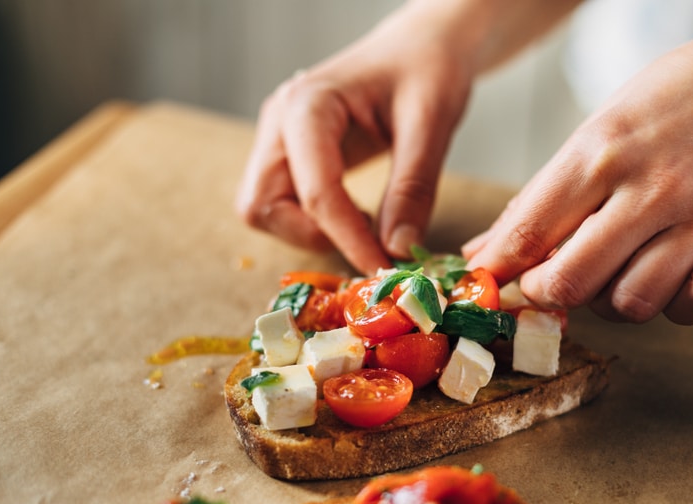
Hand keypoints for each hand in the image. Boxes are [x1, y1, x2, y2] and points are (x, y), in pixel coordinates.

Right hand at [235, 10, 472, 274]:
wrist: (421, 46)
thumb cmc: (427, 69)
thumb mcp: (431, 123)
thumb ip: (413, 188)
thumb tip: (397, 250)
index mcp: (307, 105)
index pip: (315, 191)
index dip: (348, 239)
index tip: (384, 268)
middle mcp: (280, 122)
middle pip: (261, 206)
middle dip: (312, 237)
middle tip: (368, 245)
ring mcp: (280, 139)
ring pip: (266, 210)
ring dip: (311, 233)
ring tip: (368, 226)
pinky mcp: (292, 155)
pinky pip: (285, 204)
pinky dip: (317, 224)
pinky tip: (360, 215)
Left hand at [464, 30, 692, 324]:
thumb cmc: (673, 106)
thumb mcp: (596, 132)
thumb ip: (542, 199)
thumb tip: (485, 254)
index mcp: (602, 151)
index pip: (528, 231)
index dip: (500, 271)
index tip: (493, 284)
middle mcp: (653, 186)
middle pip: (574, 283)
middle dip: (550, 295)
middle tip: (556, 282)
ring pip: (634, 305)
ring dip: (616, 301)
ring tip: (622, 270)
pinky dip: (682, 305)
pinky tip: (676, 277)